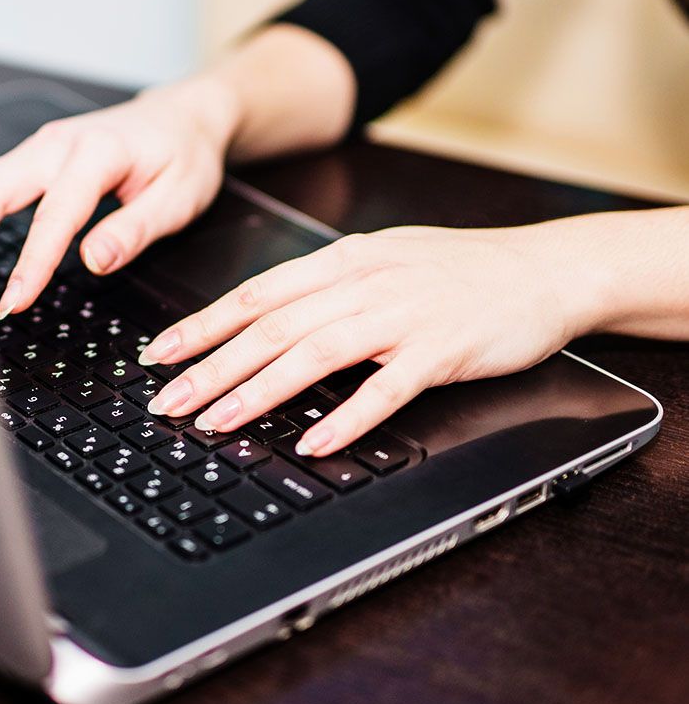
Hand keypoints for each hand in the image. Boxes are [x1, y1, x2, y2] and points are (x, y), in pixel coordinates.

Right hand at [0, 77, 239, 316]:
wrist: (182, 116)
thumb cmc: (184, 155)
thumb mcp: (180, 197)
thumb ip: (136, 229)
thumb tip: (95, 260)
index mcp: (98, 152)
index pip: (54, 213)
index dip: (32, 262)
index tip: (14, 301)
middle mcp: (58, 143)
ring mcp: (40, 146)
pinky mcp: (32, 156)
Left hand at [140, 224, 598, 456]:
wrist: (541, 270)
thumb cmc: (457, 270)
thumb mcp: (383, 260)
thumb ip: (327, 286)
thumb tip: (267, 318)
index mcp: (343, 262)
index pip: (256, 295)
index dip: (203, 325)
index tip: (162, 354)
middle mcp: (364, 284)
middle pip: (271, 328)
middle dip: (210, 367)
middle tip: (166, 401)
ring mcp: (402, 316)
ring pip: (313, 355)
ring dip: (258, 392)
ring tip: (216, 423)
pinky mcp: (441, 351)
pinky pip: (385, 390)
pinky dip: (346, 418)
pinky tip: (313, 443)